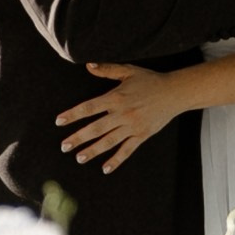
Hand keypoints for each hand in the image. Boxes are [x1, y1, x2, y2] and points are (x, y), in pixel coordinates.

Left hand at [58, 62, 180, 172]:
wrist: (175, 93)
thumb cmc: (150, 80)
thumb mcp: (128, 71)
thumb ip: (107, 70)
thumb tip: (88, 65)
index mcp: (116, 97)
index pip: (89, 107)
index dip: (73, 115)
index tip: (59, 121)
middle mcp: (123, 114)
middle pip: (96, 128)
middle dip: (78, 138)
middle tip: (64, 146)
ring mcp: (133, 126)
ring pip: (109, 141)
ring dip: (93, 150)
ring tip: (79, 158)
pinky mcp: (142, 135)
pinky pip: (127, 150)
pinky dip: (116, 160)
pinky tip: (105, 168)